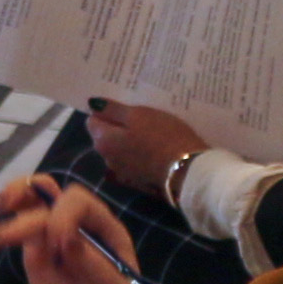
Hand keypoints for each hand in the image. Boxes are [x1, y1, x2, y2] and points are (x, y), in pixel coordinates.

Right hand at [0, 175, 167, 283]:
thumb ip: (91, 265)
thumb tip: (63, 238)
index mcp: (106, 230)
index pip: (79, 203)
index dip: (63, 216)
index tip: (58, 247)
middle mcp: (79, 228)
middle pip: (50, 193)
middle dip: (27, 196)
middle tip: (6, 212)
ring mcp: (55, 241)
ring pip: (30, 204)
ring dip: (11, 201)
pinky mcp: (37, 257)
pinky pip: (20, 231)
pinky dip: (4, 226)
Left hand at [83, 100, 209, 189]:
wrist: (190, 172)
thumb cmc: (163, 137)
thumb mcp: (138, 115)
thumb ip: (113, 109)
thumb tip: (92, 104)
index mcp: (103, 141)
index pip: (92, 120)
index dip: (106, 111)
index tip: (123, 104)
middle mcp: (108, 159)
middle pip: (107, 135)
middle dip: (119, 124)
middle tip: (140, 113)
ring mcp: (124, 172)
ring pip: (122, 148)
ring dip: (131, 138)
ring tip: (152, 128)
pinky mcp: (141, 179)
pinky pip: (135, 160)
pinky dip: (141, 151)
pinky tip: (157, 145)